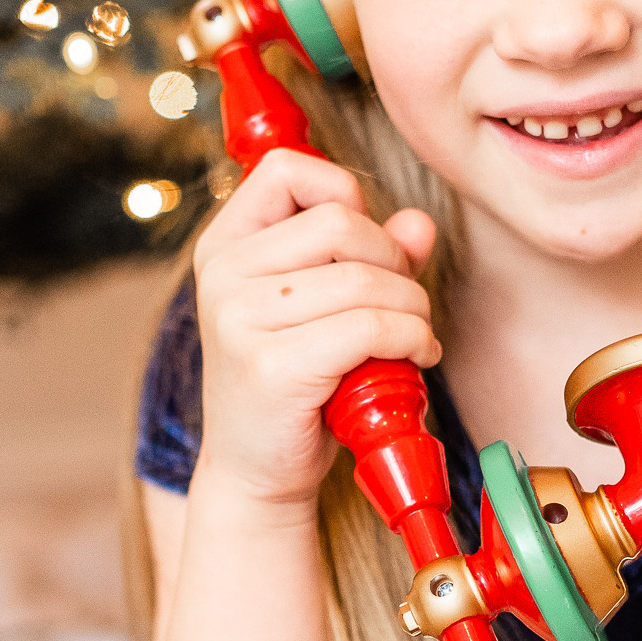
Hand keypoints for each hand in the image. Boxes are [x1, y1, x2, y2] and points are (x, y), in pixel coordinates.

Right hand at [192, 149, 438, 511]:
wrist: (257, 472)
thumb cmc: (296, 384)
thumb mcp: (325, 307)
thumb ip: (371, 256)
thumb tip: (419, 223)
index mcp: (224, 246)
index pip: (285, 168)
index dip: (343, 192)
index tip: (364, 245)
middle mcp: (222, 275)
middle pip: (341, 223)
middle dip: (396, 262)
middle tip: (406, 306)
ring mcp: (239, 320)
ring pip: (365, 280)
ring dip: (413, 309)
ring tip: (415, 338)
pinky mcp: (273, 366)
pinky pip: (370, 327)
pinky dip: (412, 339)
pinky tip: (415, 358)